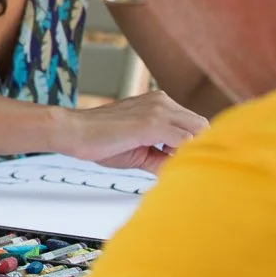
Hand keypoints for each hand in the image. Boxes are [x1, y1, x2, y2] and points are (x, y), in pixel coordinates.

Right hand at [54, 90, 206, 170]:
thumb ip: (162, 158)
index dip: (189, 145)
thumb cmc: (99, 141)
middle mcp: (162, 101)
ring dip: (187, 152)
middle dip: (194, 147)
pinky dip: (179, 156)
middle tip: (170, 162)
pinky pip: (185, 142)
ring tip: (161, 161)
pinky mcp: (152, 124)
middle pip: (202, 126)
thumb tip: (180, 174)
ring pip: (199, 132)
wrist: (73, 132)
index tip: (172, 160)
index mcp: (159, 102)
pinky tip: (158, 160)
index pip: (193, 124)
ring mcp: (159, 110)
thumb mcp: (139, 149)